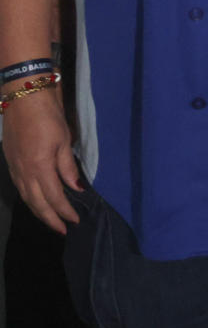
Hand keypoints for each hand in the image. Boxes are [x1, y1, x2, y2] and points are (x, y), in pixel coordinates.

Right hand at [1, 88, 83, 231]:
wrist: (24, 98)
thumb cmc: (48, 117)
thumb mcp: (64, 141)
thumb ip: (67, 167)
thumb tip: (75, 188)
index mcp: (39, 167)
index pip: (53, 197)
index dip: (64, 211)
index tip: (75, 221)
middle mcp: (23, 172)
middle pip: (36, 203)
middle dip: (50, 218)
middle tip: (63, 229)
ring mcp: (14, 168)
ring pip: (26, 197)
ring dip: (38, 211)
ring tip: (51, 220)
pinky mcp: (11, 162)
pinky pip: (20, 187)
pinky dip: (30, 198)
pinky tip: (37, 202)